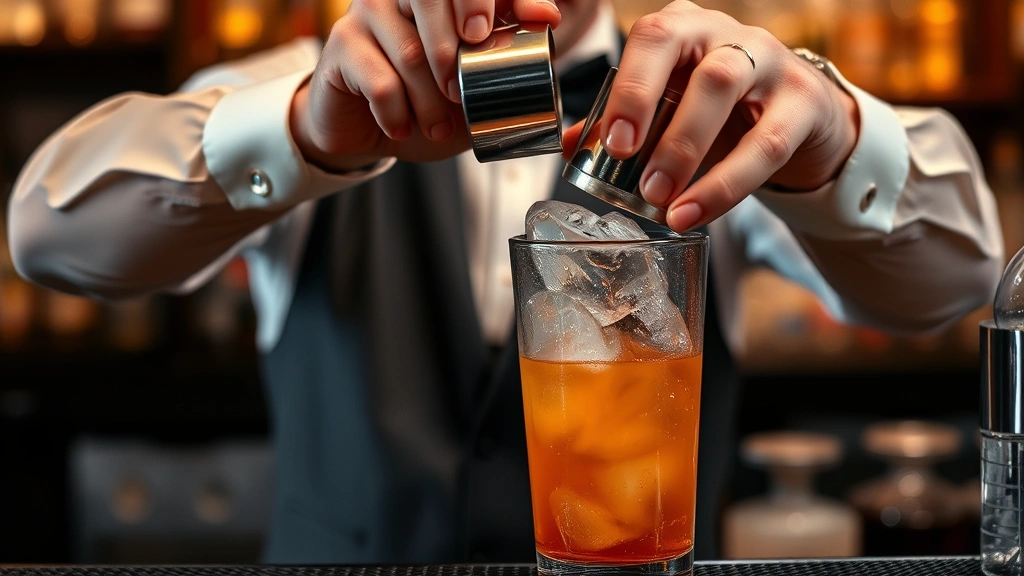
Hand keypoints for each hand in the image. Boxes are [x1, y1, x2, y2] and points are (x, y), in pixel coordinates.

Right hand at [290, 0, 561, 171]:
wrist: (367, 128)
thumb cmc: (425, 98)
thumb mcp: (475, 81)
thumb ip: (507, 49)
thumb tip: (548, 16)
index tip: (541, 20)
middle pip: (434, 0)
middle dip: (457, 49)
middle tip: (462, 90)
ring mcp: (369, 13)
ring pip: (411, 52)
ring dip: (430, 102)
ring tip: (439, 127)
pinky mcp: (342, 45)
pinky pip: (380, 81)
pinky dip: (398, 113)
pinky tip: (401, 126)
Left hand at [562, 1, 858, 231]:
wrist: (798, 114)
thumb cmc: (719, 107)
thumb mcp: (669, 107)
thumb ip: (622, 124)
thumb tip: (567, 146)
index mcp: (684, 29)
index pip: (653, 39)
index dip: (631, 89)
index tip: (613, 143)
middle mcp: (727, 36)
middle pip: (695, 65)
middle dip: (664, 123)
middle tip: (639, 179)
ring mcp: (771, 63)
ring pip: (728, 92)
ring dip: (690, 152)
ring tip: (665, 204)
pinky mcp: (805, 102)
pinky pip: (768, 144)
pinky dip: (727, 185)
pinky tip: (696, 213)